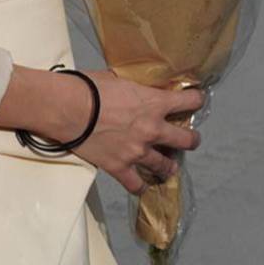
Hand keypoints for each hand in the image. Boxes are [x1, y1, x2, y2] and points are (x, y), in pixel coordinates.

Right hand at [65, 71, 203, 195]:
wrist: (67, 108)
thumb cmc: (88, 88)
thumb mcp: (116, 78)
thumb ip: (132, 86)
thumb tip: (134, 85)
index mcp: (154, 103)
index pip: (189, 101)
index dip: (196, 100)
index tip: (196, 101)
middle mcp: (152, 129)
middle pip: (187, 140)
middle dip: (191, 139)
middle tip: (190, 139)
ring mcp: (137, 151)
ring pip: (165, 166)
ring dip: (169, 165)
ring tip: (169, 166)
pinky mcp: (120, 167)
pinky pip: (136, 184)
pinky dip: (140, 187)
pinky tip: (142, 186)